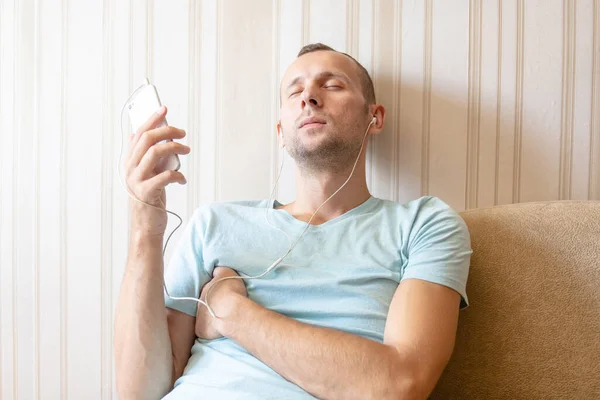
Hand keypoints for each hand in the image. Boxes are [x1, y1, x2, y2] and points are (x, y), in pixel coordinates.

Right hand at [124, 106, 190, 236]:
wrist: (146, 226)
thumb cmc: (151, 198)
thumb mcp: (149, 174)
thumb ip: (150, 157)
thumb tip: (157, 136)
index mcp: (130, 161)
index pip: (139, 133)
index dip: (151, 119)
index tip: (164, 109)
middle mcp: (130, 168)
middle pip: (147, 139)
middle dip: (167, 131)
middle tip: (183, 133)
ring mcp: (136, 180)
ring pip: (154, 152)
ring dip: (174, 148)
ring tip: (186, 151)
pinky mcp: (146, 193)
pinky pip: (165, 175)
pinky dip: (177, 174)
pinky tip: (182, 179)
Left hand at [195, 267, 247, 339]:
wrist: (232, 313)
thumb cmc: (231, 291)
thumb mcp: (227, 272)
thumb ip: (219, 271)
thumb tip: (215, 271)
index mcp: (205, 289)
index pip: (209, 289)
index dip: (216, 291)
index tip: (224, 294)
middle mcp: (198, 302)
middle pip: (205, 303)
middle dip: (212, 304)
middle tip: (224, 306)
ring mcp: (198, 317)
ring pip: (204, 316)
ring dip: (211, 317)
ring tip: (223, 318)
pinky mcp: (200, 330)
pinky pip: (204, 330)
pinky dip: (210, 330)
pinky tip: (219, 329)